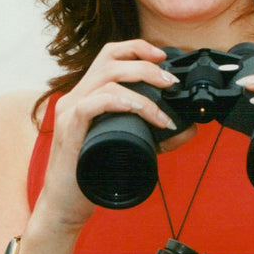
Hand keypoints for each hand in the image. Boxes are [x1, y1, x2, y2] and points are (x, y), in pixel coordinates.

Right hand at [35, 39, 194, 231]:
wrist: (65, 204)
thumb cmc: (92, 175)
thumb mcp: (131, 148)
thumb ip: (158, 137)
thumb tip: (188, 128)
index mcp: (88, 95)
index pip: (109, 55)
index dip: (136, 48)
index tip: (162, 56)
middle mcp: (77, 96)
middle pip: (110, 60)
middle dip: (145, 65)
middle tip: (170, 83)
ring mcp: (70, 111)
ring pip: (106, 79)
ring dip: (141, 89)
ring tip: (162, 109)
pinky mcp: (69, 129)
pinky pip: (92, 104)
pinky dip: (121, 103)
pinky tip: (139, 112)